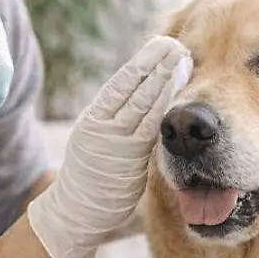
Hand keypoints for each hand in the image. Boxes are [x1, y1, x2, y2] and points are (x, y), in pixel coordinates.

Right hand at [28, 36, 191, 257]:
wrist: (75, 214)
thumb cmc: (91, 180)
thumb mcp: (97, 143)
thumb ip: (117, 122)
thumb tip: (144, 98)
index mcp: (93, 118)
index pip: (121, 82)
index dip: (142, 62)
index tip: (161, 44)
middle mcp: (100, 125)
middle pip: (132, 87)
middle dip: (156, 64)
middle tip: (177, 43)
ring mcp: (113, 141)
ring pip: (142, 104)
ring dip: (164, 80)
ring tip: (183, 60)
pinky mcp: (126, 159)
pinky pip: (149, 130)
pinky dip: (164, 110)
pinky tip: (180, 99)